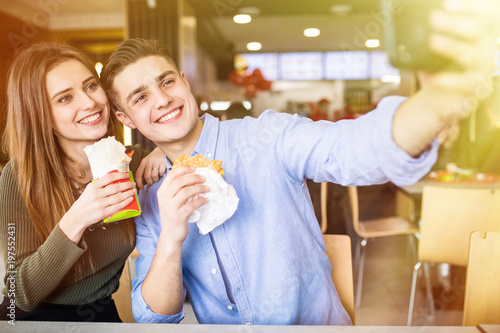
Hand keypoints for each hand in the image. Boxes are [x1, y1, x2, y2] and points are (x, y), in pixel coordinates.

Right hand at [60, 172, 136, 242]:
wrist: (77, 216)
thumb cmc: (85, 202)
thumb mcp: (89, 190)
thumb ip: (100, 185)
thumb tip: (116, 179)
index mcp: (92, 186)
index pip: (109, 177)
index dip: (120, 175)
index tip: (127, 175)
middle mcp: (96, 194)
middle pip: (116, 187)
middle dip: (127, 185)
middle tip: (133, 183)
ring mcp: (100, 204)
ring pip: (118, 197)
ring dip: (128, 193)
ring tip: (134, 191)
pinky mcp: (103, 213)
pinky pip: (117, 206)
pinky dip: (125, 202)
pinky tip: (130, 199)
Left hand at [136, 147, 166, 189]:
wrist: (165, 148)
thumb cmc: (156, 158)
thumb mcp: (148, 162)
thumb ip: (144, 170)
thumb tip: (140, 182)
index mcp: (143, 162)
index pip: (138, 174)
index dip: (139, 183)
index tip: (142, 188)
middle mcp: (148, 161)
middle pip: (147, 176)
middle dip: (149, 182)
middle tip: (152, 182)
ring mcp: (156, 161)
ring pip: (154, 176)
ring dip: (156, 179)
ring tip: (157, 178)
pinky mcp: (163, 161)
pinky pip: (161, 172)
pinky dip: (161, 174)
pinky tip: (162, 172)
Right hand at [157, 166, 208, 244]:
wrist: (170, 236)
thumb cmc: (173, 216)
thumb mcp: (171, 201)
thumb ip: (177, 190)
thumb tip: (193, 177)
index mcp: (161, 192)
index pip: (171, 175)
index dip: (184, 169)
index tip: (195, 168)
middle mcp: (163, 199)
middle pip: (179, 181)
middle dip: (194, 177)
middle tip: (204, 178)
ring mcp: (170, 208)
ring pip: (186, 191)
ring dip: (199, 188)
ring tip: (207, 189)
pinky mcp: (178, 217)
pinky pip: (192, 205)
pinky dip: (201, 201)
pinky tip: (205, 200)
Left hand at [420, 0, 497, 120]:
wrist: (440, 100)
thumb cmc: (436, 69)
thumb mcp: (428, 52)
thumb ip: (422, 38)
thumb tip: (399, 24)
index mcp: (477, 35)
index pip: (480, 15)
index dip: (468, 7)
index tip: (447, 4)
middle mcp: (485, 48)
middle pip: (477, 31)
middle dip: (455, 23)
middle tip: (434, 17)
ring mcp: (484, 69)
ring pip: (473, 55)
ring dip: (452, 46)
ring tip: (433, 41)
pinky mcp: (477, 89)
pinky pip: (466, 83)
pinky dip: (448, 81)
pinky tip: (433, 79)